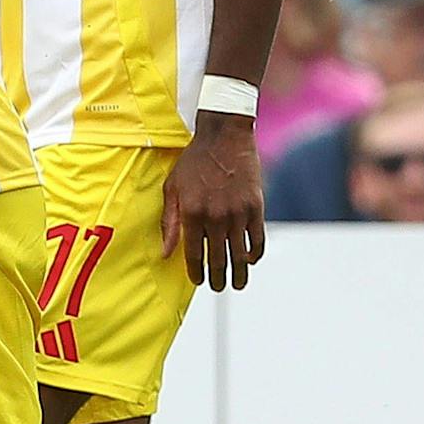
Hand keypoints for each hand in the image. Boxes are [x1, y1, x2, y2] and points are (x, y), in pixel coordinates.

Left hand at [161, 112, 264, 292]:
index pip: (193, 254)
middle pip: (218, 259)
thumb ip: (169, 222)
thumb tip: (166, 253)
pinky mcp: (256, 207)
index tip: (197, 280)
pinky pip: (257, 239)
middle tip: (217, 287)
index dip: (196, 272)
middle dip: (217, 278)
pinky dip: (254, 254)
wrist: (224, 137)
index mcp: (191, 213)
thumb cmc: (193, 162)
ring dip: (238, 273)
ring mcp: (238, 213)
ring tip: (237, 283)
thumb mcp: (172, 188)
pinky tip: (250, 260)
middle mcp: (215, 217)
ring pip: (239, 255)